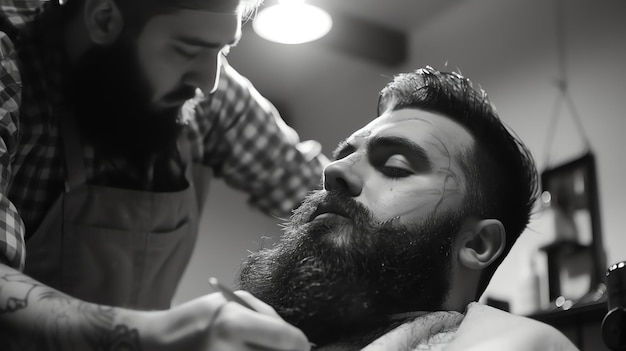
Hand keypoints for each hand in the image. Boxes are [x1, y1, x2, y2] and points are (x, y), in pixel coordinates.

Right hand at [142, 291, 309, 350]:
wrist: (157, 343)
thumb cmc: (195, 319)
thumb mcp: (231, 303)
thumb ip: (266, 317)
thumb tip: (296, 340)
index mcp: (235, 325)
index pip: (289, 340)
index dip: (300, 343)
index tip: (302, 344)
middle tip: (278, 346)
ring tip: (250, 346)